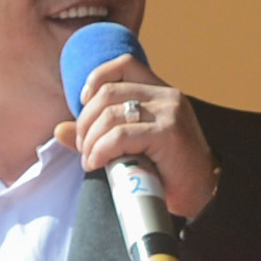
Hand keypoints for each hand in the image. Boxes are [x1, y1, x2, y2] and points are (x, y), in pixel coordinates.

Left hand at [64, 52, 218, 217]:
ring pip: (110, 114)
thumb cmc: (167, 171)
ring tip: (90, 159)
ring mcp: (170, 113)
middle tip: (83, 147)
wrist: (201, 196)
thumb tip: (59, 130)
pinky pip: (119, 136)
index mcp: (162, 93)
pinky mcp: (168, 134)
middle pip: (108, 92)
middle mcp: (168, 97)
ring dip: (90, 140)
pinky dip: (100, 151)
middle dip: (85, 120)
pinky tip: (97, 164)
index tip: (83, 104)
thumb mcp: (131, 146)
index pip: (124, 64)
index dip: (96, 78)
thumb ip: (98, 133)